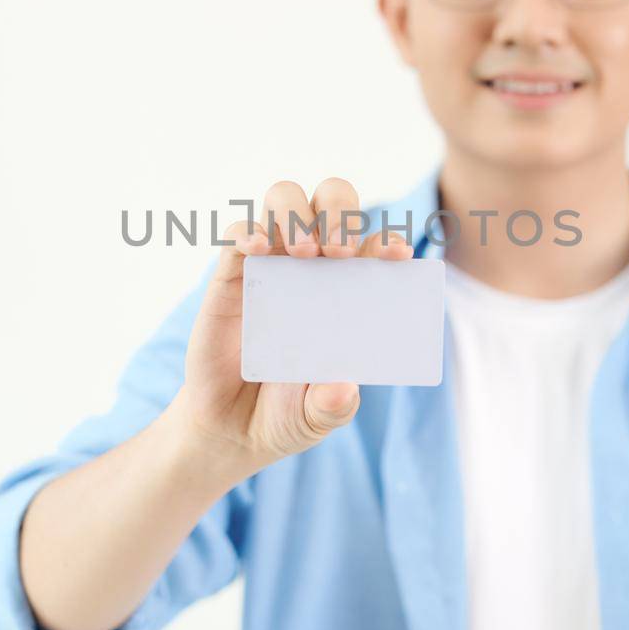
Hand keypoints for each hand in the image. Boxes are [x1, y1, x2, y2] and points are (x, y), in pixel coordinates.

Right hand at [167, 177, 413, 474]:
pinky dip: (248, 231)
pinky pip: (237, 234)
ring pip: (284, 200)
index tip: (397, 257)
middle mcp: (313, 267)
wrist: (231, 429)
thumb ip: (333, 406)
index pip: (374, 246)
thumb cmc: (288, 412)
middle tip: (340, 253)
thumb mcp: (319, 417)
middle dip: (341, 213)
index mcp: (349, 290)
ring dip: (297, 212)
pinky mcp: (230, 277)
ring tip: (305, 252)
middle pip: (331, 202)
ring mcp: (271, 266)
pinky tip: (259, 249)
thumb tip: (344, 387)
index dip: (388, 242)